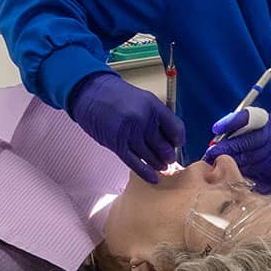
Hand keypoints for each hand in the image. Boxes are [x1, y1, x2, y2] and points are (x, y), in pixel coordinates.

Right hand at [69, 72, 185, 183]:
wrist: (91, 93)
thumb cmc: (117, 96)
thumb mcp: (143, 99)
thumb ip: (157, 117)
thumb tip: (170, 138)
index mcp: (153, 106)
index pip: (176, 129)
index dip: (178, 140)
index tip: (177, 144)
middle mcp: (143, 120)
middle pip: (164, 147)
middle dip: (169, 156)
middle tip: (169, 158)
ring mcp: (130, 133)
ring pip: (151, 158)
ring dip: (158, 165)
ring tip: (160, 166)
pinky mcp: (117, 145)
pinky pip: (136, 164)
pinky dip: (146, 173)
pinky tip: (153, 177)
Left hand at [203, 107, 270, 193]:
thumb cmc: (265, 145)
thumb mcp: (255, 132)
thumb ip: (239, 131)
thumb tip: (216, 138)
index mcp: (268, 120)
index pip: (249, 117)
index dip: (231, 122)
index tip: (216, 129)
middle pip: (248, 140)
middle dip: (227, 147)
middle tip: (211, 152)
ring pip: (251, 157)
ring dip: (232, 160)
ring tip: (219, 162)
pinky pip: (255, 169)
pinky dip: (242, 170)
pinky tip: (233, 170)